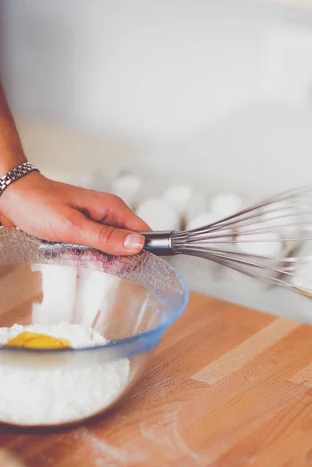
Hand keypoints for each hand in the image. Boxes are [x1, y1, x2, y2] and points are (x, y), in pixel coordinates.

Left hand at [0, 172, 149, 255]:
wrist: (11, 197)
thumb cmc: (38, 205)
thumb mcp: (73, 226)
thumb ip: (105, 237)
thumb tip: (137, 245)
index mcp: (111, 208)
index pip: (143, 232)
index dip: (144, 251)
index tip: (136, 268)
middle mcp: (107, 215)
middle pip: (126, 245)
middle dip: (115, 260)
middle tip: (93, 263)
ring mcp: (95, 223)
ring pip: (109, 250)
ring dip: (97, 260)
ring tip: (76, 257)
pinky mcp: (83, 231)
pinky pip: (93, 250)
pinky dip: (84, 257)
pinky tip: (71, 257)